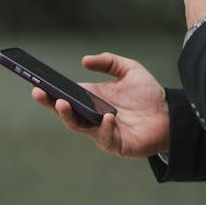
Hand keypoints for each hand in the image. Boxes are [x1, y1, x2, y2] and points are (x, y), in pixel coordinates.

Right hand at [32, 53, 168, 157]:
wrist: (170, 115)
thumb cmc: (148, 94)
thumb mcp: (129, 69)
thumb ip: (109, 61)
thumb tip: (84, 60)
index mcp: (92, 98)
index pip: (66, 95)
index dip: (50, 90)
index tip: (36, 81)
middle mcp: (93, 116)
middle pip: (66, 111)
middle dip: (50, 103)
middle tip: (38, 92)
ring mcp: (102, 131)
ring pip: (79, 126)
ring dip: (69, 116)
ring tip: (62, 103)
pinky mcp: (115, 144)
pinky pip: (105, 137)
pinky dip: (105, 127)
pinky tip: (108, 116)